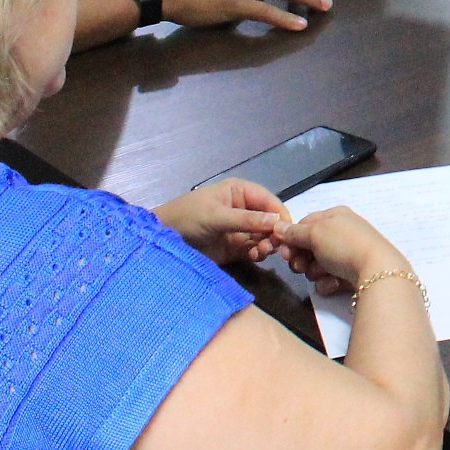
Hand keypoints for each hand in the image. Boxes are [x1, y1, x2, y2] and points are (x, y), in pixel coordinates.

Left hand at [156, 179, 292, 265]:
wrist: (162, 241)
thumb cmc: (187, 218)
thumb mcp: (216, 216)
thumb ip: (246, 220)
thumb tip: (277, 221)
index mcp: (240, 192)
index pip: (269, 201)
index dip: (280, 215)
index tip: (287, 231)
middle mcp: (244, 209)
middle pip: (270, 220)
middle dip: (274, 232)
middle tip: (273, 245)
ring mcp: (240, 229)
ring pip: (264, 236)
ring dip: (267, 244)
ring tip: (261, 252)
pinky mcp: (235, 248)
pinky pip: (254, 249)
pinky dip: (258, 253)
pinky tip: (254, 256)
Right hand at [278, 205, 406, 296]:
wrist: (375, 271)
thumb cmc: (343, 245)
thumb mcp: (315, 233)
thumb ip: (294, 232)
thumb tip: (278, 226)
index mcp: (335, 216)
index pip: (305, 224)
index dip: (291, 238)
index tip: (283, 251)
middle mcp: (341, 233)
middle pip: (309, 247)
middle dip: (301, 259)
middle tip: (300, 266)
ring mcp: (346, 255)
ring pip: (316, 265)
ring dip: (315, 271)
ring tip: (322, 272)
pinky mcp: (350, 274)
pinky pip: (328, 279)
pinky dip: (328, 282)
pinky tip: (335, 283)